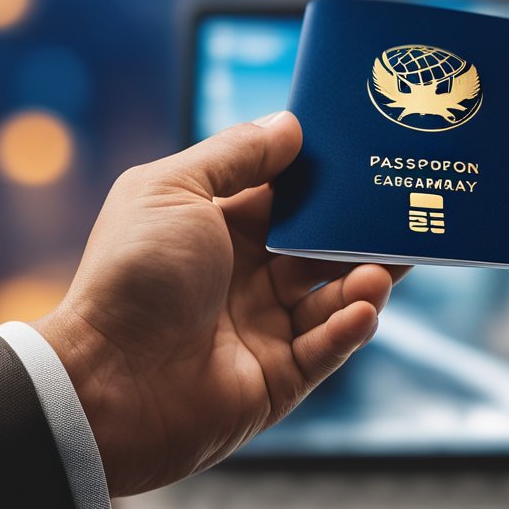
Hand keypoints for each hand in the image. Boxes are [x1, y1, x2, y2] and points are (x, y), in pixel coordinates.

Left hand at [34, 111, 405, 496]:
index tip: (366, 155)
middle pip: (318, 248)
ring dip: (363, 280)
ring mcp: (261, 330)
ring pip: (332, 299)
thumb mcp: (174, 191)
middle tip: (402, 211)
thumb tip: (289, 124)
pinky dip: (350, 328)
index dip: (322, 179)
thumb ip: (234, 155)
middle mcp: (242, 277)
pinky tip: (366, 306)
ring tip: (386, 266)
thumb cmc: (131, 276)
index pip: (284, 198)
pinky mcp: (276, 379)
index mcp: (216, 230)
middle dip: (359, 232)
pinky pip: (326, 349)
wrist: (106, 383)